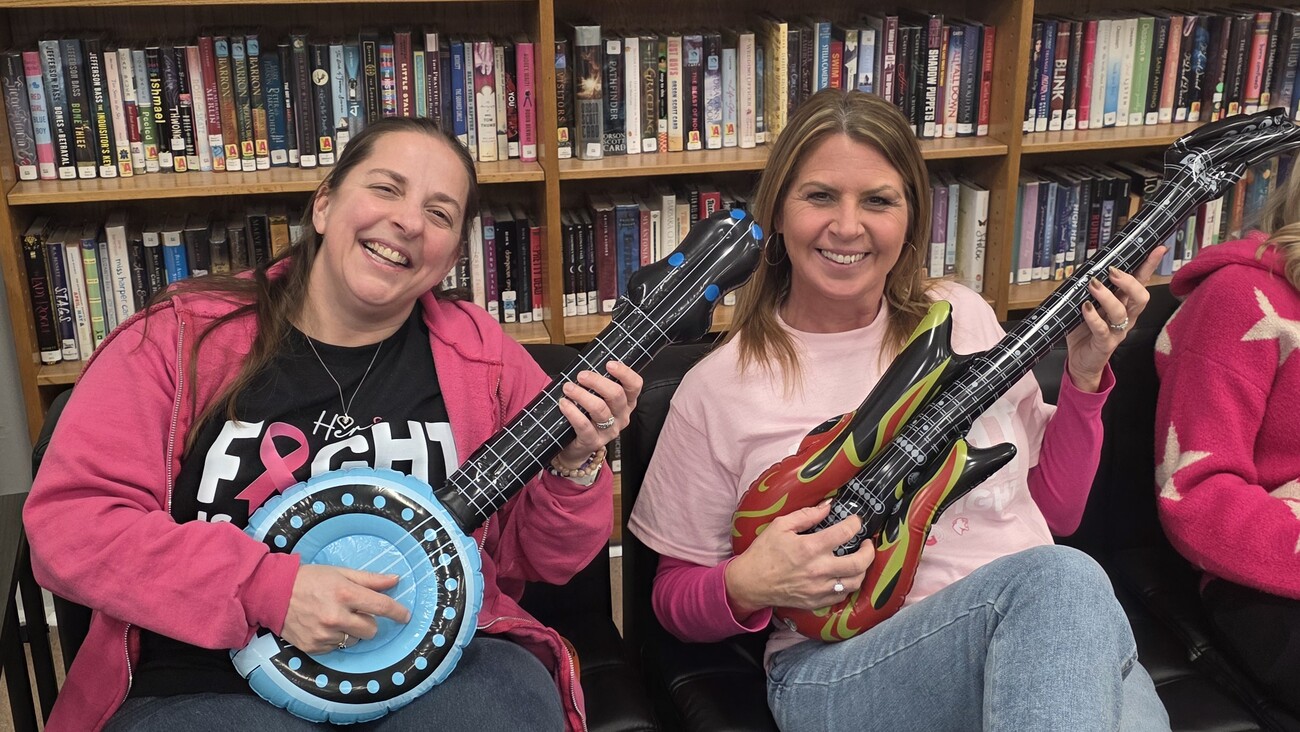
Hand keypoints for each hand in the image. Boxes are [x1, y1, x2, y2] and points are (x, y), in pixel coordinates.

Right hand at [281, 564, 411, 654]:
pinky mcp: (314, 647)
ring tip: (333, 617)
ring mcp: (324, 634)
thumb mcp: (340, 572)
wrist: (273, 593)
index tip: (406, 616)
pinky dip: (334, 638)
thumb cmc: (309, 579)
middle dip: (368, 622)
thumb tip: (396, 580)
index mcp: (345, 594)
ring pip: (354, 640)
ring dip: (350, 631)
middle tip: (354, 611)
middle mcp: (336, 616)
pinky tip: (322, 625)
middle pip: (371, 630)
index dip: (398, 612)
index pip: (382, 607)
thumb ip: (370, 579)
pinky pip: (336, 647)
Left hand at [553, 361, 643, 469]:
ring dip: (581, 395)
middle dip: (597, 382)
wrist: (576, 446)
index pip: (634, 385)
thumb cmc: (586, 415)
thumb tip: (585, 364)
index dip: (624, 373)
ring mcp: (609, 430)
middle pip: (616, 395)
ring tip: (568, 388)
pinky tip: (564, 404)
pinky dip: (572, 412)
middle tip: (581, 375)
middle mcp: (622, 416)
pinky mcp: (594, 441)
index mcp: (626, 402)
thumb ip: (596, 383)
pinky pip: (584, 425)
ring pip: (600, 409)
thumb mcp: (597, 397)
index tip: (609, 364)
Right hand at [724, 501, 874, 616]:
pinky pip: (842, 596)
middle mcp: (819, 570)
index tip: (856, 521)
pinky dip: (848, 585)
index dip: (855, 524)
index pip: (845, 533)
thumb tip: (827, 506)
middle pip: (859, 562)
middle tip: (867, 543)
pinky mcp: (817, 602)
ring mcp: (819, 589)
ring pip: (855, 582)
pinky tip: (844, 576)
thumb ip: (806, 515)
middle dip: (869, 550)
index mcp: (810, 548)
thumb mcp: (780, 526)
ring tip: (860, 559)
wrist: (751, 583)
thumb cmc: (764, 553)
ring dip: (863, 569)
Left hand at [1065, 247, 1165, 391]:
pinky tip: (1086, 308)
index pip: (1141, 281)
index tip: (1158, 248)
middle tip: (1112, 272)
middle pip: (1140, 297)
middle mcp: (1127, 316)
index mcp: (1125, 303)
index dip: (1149, 265)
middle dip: (1129, 281)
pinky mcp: (1105, 344)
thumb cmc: (1086, 329)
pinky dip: (1093, 318)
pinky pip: (1102, 329)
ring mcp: (1117, 331)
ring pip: (1122, 312)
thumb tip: (1088, 267)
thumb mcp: (1090, 304)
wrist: (1081, 361)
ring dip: (1107, 296)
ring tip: (1093, 285)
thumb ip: (1093, 289)